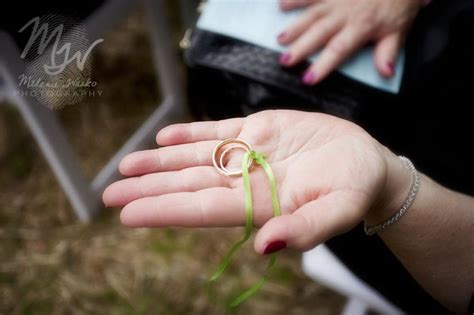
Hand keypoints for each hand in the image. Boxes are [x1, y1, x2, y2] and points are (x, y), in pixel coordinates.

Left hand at [103, 110, 409, 253]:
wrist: (365, 162)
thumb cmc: (355, 188)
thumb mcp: (339, 210)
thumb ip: (304, 230)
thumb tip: (264, 246)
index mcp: (261, 204)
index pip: (204, 209)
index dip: (167, 210)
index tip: (129, 215)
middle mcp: (247, 181)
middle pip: (190, 184)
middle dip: (150, 189)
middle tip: (110, 195)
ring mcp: (250, 155)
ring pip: (196, 158)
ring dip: (161, 162)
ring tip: (127, 166)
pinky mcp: (258, 131)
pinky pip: (218, 132)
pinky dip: (192, 134)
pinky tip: (166, 137)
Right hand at [277, 0, 424, 84]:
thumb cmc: (398, 7)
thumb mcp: (398, 31)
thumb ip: (387, 53)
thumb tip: (385, 73)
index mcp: (361, 28)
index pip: (338, 50)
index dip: (322, 65)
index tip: (308, 79)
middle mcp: (345, 14)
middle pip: (319, 33)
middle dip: (301, 48)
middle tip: (285, 61)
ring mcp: (336, 0)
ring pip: (312, 15)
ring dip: (295, 27)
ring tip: (279, 39)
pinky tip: (281, 5)